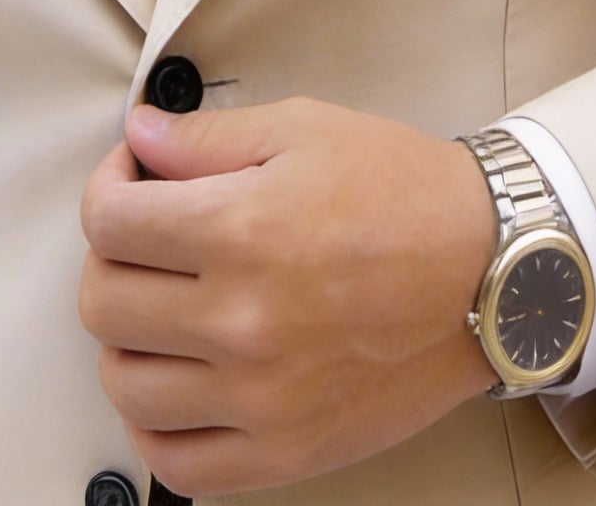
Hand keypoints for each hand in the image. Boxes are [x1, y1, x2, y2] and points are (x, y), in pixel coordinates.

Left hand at [78, 96, 498, 495]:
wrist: (492, 272)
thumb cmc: (405, 194)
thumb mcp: (304, 130)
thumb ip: (207, 137)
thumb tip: (138, 136)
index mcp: (240, 230)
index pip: (107, 221)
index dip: (108, 184)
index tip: (132, 177)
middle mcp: (241, 320)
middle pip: (103, 302)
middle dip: (111, 255)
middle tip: (147, 237)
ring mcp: (261, 397)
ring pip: (126, 385)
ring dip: (127, 339)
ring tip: (162, 308)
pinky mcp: (287, 451)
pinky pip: (178, 466)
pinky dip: (156, 427)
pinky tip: (177, 383)